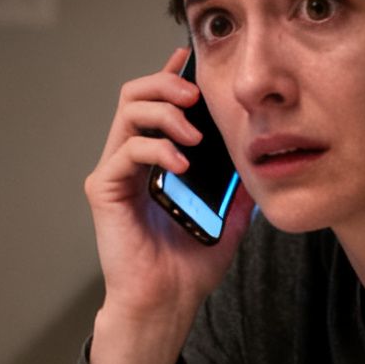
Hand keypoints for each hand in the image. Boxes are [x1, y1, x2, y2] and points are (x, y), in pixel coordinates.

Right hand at [84, 49, 254, 363]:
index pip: (157, 103)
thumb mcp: (228, 216)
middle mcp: (128, 159)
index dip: (172, 76)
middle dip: (167, 84)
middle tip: (197, 96)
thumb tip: (261, 156)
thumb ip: (238, 185)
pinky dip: (157, 147)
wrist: (167, 303)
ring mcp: (113, 172)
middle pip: (136, 94)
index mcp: (154, 159)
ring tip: (194, 132)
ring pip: (128, 112)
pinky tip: (182, 162)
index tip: (193, 60)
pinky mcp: (103, 190)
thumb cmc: (189, 264)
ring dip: (165, 112)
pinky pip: (126, 151)